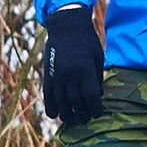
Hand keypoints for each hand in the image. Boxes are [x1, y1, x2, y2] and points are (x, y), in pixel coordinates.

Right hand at [41, 6, 104, 126]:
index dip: (95, 108)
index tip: (98, 113)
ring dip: (66, 113)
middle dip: (82, 114)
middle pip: (76, 102)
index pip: (91, 96)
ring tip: (71, 119)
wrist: (67, 26)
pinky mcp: (48, 74)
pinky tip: (54, 114)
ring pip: (60, 101)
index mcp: (85, 69)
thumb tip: (98, 97)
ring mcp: (57, 75)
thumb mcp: (98, 58)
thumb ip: (97, 78)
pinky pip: (48, 94)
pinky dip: (50, 106)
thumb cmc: (87, 42)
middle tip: (85, 119)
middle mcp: (70, 74)